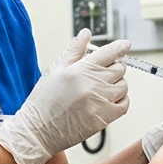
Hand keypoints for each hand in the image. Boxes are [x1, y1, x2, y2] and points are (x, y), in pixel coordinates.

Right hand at [0, 29, 130, 163]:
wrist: (38, 130)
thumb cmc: (43, 101)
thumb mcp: (55, 70)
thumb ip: (74, 51)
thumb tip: (86, 33)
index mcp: (80, 69)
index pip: (109, 52)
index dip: (119, 47)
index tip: (125, 45)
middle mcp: (93, 84)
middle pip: (119, 68)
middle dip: (113, 68)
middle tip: (102, 74)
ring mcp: (100, 101)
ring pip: (123, 86)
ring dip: (117, 85)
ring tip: (102, 89)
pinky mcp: (104, 118)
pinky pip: (124, 105)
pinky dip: (120, 101)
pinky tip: (108, 101)